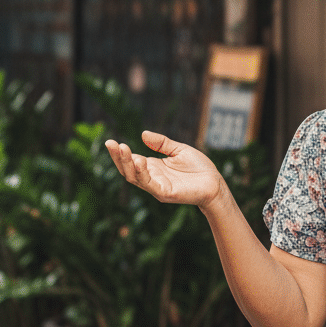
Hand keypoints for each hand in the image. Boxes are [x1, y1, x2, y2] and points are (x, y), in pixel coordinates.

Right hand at [105, 131, 223, 209]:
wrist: (215, 182)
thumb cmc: (198, 168)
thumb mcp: (179, 149)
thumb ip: (162, 143)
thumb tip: (143, 133)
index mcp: (153, 167)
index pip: (131, 160)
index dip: (120, 153)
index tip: (110, 142)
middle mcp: (152, 178)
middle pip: (128, 170)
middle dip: (118, 158)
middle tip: (111, 144)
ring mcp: (157, 187)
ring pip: (135, 178)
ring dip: (128, 164)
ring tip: (123, 149)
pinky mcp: (166, 193)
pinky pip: (150, 184)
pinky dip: (142, 174)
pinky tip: (139, 161)